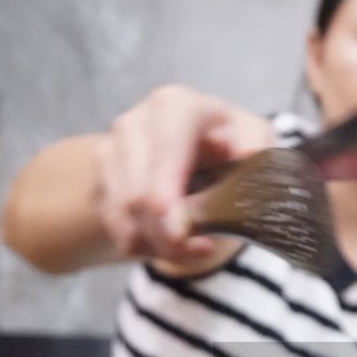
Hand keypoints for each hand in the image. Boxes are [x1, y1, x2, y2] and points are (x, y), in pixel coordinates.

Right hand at [96, 85, 273, 261]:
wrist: (201, 155)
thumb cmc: (231, 147)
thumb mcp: (254, 141)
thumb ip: (253, 152)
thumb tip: (247, 153)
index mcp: (176, 106)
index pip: (165, 147)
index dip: (164, 187)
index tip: (172, 224)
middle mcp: (135, 122)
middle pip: (139, 191)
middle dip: (168, 233)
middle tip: (202, 250)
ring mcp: (112, 151)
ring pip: (124, 214)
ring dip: (159, 243)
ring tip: (193, 249)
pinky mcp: (102, 181)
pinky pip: (116, 226)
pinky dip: (144, 245)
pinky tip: (168, 245)